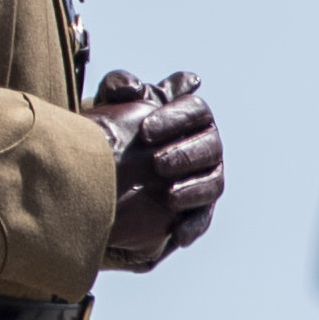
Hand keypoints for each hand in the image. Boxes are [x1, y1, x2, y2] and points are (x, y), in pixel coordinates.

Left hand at [88, 71, 224, 269]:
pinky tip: (177, 233)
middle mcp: (205, 145)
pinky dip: (193, 225)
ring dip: (194, 190)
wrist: (104, 170)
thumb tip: (134, 89)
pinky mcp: (198, 209)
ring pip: (214, 183)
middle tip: (157, 164)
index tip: (145, 131)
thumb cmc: (113, 129)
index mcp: (190, 116)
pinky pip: (203, 218)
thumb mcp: (110, 104)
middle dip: (185, 155)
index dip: (176, 119)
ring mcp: (205, 178)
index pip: (196, 110)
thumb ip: (118, 86)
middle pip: (211, 146)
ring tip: (169, 197)